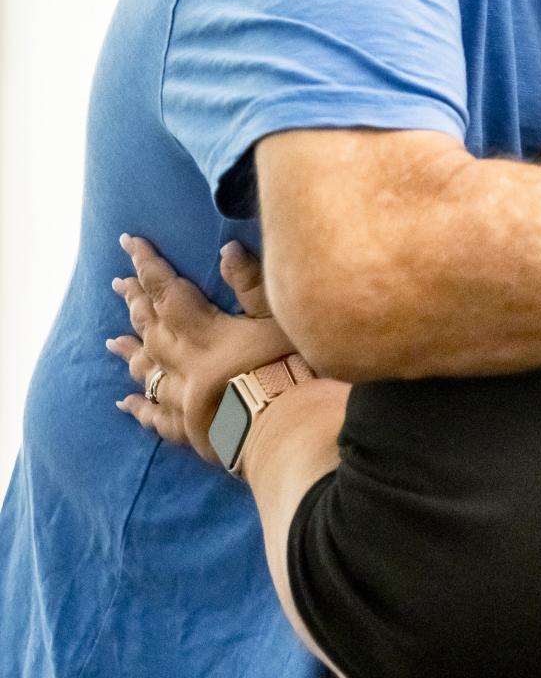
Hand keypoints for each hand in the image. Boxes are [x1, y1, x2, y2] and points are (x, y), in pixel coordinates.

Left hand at [108, 237, 296, 461]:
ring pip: (148, 373)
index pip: (169, 292)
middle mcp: (187, 366)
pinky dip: (140, 409)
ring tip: (112, 341)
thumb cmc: (292, 371)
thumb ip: (252, 286)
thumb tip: (224, 249)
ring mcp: (185, 402)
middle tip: (117, 284)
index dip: (147, 266)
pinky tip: (125, 403)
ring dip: (130, 354)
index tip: (128, 243)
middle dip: (135, 303)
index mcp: (207, 336)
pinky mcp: (191, 432)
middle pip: (152, 330)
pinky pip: (157, 419)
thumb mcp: (280, 319)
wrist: (291, 434)